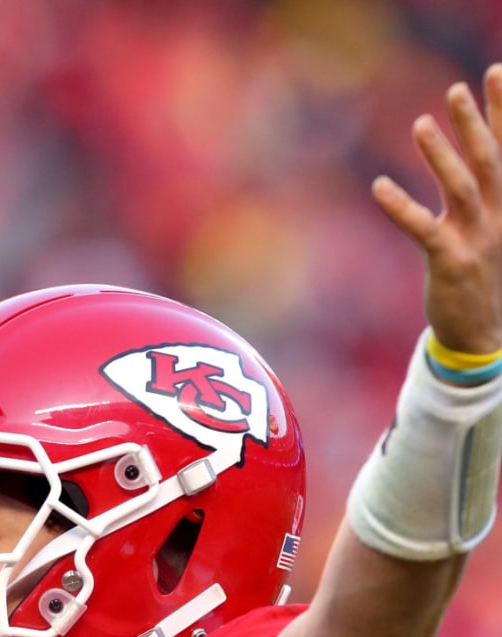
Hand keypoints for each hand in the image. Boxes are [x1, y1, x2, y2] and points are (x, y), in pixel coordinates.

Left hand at [372, 64, 501, 355]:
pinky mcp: (449, 263)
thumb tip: (473, 159)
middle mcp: (499, 217)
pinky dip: (400, 206)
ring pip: (461, 188)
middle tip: (456, 90)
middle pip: (490, 161)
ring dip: (440, 155)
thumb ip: (483, 193)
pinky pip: (423, 229)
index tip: (495, 71)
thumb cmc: (483, 276)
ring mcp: (476, 240)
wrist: (482, 332)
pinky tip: (379, 186)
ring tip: (421, 123)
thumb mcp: (491, 229)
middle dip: (475, 123)